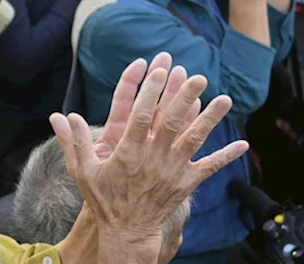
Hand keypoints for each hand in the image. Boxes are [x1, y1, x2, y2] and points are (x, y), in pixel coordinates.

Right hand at [48, 54, 248, 244]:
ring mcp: (172, 171)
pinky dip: (226, 157)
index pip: (141, 116)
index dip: (149, 92)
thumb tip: (59, 116)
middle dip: (185, 97)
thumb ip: (74, 142)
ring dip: (210, 119)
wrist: (126, 232)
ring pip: (194, 139)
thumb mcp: (83, 171)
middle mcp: (153, 159)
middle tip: (197, 76)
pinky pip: (209, 168)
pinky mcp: (187, 184)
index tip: (157, 70)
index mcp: (128, 152)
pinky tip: (244, 145)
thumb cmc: (104, 199)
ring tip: (225, 99)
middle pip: (172, 122)